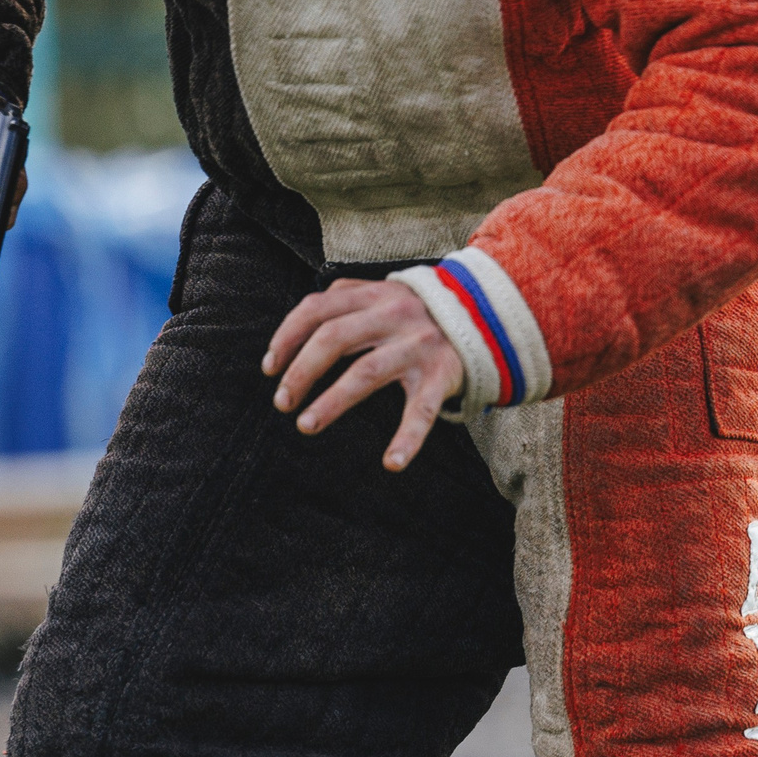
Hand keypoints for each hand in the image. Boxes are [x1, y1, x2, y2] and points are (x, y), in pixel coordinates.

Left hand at [262, 278, 465, 470]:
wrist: (488, 315)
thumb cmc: (423, 312)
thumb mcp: (386, 292)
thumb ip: (348, 297)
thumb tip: (301, 321)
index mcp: (373, 295)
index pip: (316, 309)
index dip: (286, 337)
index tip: (269, 368)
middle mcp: (392, 316)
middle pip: (333, 339)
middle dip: (300, 371)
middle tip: (281, 402)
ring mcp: (417, 346)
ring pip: (365, 373)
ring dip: (331, 401)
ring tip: (306, 424)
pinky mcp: (441, 375)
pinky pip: (420, 410)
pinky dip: (407, 438)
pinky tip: (392, 463)